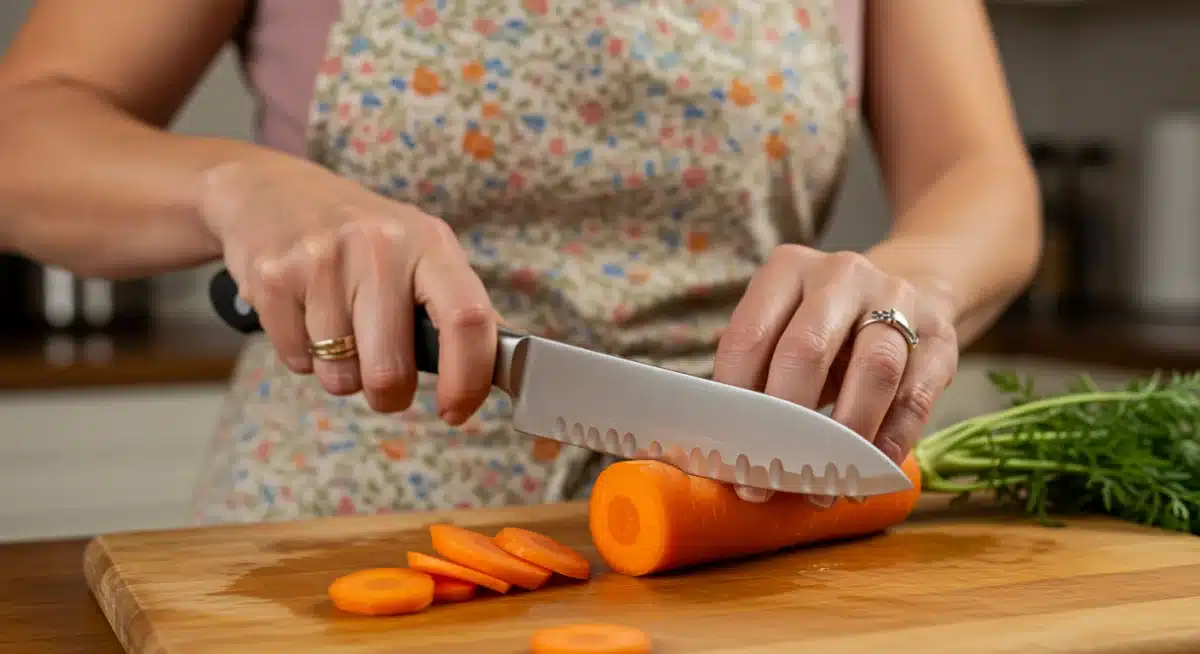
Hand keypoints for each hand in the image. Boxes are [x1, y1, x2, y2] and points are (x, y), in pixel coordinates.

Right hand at [199, 158, 496, 423]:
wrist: (273, 191)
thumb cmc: (363, 237)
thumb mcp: (421, 251)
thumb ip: (458, 306)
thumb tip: (502, 366)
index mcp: (430, 243)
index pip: (467, 318)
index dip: (468, 379)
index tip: (456, 411)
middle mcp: (379, 245)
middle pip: (391, 369)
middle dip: (390, 395)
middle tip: (384, 380)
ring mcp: (322, 259)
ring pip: (340, 375)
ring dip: (342, 373)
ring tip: (338, 329)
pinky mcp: (273, 278)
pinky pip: (297, 361)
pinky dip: (304, 356)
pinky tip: (306, 315)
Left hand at [713, 245, 959, 502]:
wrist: (908, 290)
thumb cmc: (826, 328)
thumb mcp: (784, 331)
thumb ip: (756, 375)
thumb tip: (728, 455)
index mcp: (787, 269)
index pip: (749, 336)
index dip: (736, 402)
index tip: (731, 455)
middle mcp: (840, 274)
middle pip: (807, 350)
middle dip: (786, 424)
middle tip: (772, 478)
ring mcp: (897, 299)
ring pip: (873, 370)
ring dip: (845, 437)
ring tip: (825, 485)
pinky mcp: (939, 336)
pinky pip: (915, 396)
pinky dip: (891, 440)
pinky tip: (869, 471)